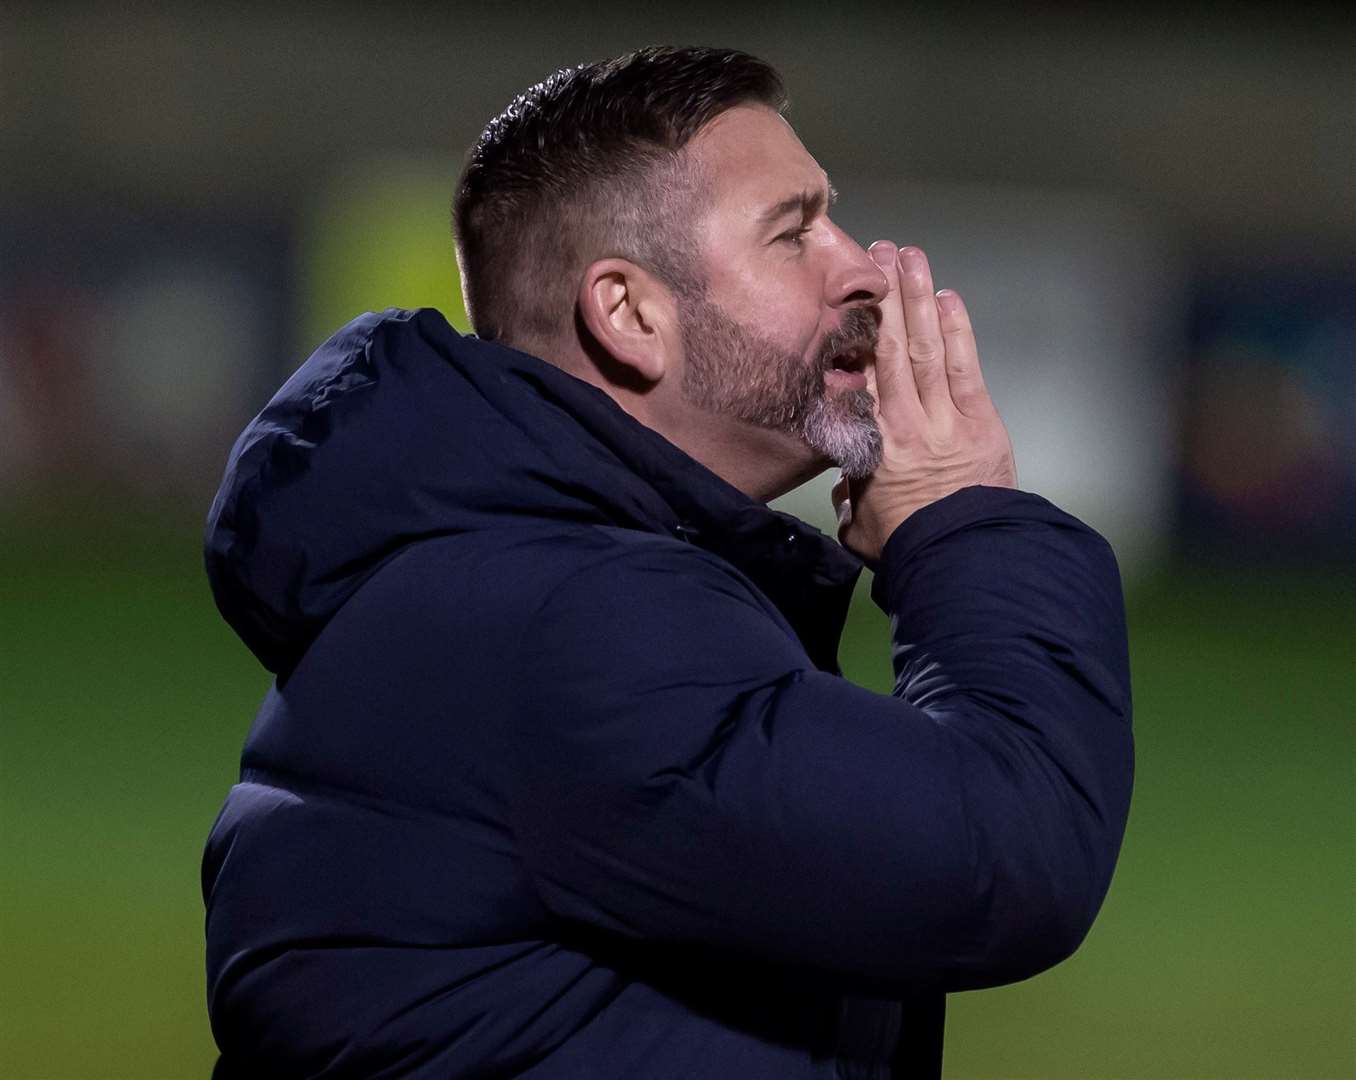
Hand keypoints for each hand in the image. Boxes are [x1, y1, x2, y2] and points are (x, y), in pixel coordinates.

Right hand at [833, 244, 1015, 561]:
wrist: (963, 560)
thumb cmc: (907, 547)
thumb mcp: (859, 524)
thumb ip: (850, 495)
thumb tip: (846, 484)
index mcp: (870, 444)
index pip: (858, 379)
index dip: (852, 335)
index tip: (843, 301)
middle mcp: (905, 421)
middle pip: (892, 348)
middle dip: (884, 298)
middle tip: (876, 253)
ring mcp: (946, 418)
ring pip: (928, 347)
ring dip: (919, 299)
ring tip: (909, 256)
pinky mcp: (981, 421)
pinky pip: (965, 367)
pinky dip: (957, 330)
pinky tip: (947, 298)